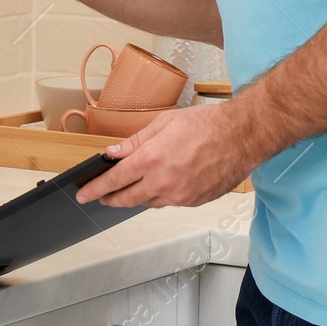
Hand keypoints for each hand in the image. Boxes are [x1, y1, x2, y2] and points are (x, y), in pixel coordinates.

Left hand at [74, 102, 265, 208]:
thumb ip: (135, 142)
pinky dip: (160, 195)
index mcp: (152, 159)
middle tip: (100, 197)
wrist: (243, 136)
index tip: (84, 194)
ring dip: (136, 196)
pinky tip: (160, 185)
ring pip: (148, 202)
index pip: (114, 180)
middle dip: (110, 198)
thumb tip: (114, 153)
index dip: (96, 189)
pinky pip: (169, 202)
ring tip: (130, 188)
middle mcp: (164, 182)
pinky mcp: (194, 201)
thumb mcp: (164, 123)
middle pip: (127, 198)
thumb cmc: (207, 124)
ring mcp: (180, 195)